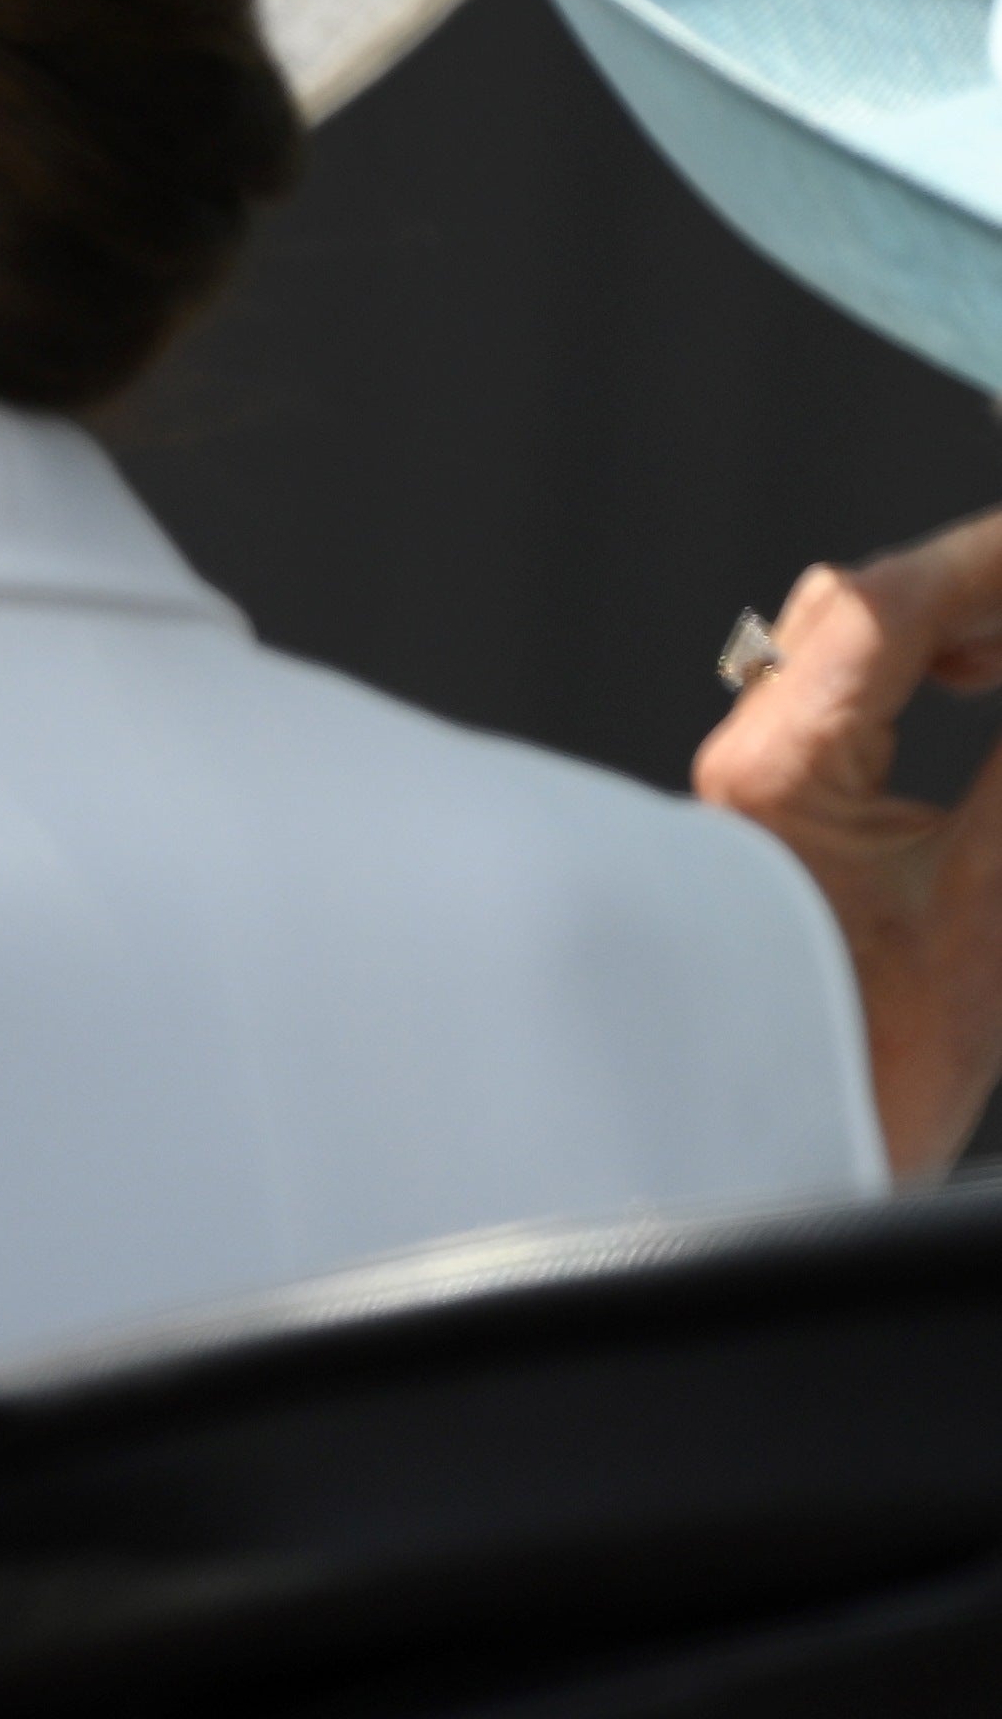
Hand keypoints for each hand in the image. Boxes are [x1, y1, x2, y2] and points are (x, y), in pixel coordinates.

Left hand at [698, 502, 1001, 1176]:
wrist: (780, 1157)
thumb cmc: (867, 1063)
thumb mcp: (994, 902)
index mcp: (777, 776)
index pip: (883, 604)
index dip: (990, 562)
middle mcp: (741, 767)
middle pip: (864, 611)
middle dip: (983, 588)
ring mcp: (753, 786)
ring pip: (853, 647)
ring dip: (960, 626)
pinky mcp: (775, 812)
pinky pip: (847, 698)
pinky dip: (928, 669)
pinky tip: (979, 682)